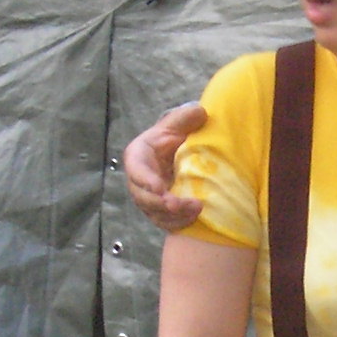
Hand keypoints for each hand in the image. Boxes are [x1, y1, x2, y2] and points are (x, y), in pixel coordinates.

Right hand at [124, 103, 209, 232]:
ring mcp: (148, 198)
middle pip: (143, 197)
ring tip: (196, 209)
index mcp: (138, 156)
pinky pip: (165, 223)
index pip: (136, 170)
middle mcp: (138, 180)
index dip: (145, 181)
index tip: (159, 188)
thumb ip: (187, 117)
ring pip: (154, 212)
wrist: (181, 153)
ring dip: (173, 215)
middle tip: (176, 204)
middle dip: (159, 203)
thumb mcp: (179, 123)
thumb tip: (200, 113)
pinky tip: (195, 218)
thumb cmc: (175, 135)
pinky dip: (178, 223)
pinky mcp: (160, 211)